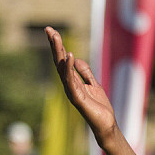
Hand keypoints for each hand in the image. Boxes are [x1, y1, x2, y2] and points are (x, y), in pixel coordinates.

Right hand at [45, 27, 118, 146]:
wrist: (106, 125)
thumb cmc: (99, 107)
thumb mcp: (94, 84)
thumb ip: (85, 72)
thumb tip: (76, 57)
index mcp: (73, 80)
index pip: (63, 60)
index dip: (58, 46)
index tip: (52, 31)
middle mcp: (69, 84)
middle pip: (60, 61)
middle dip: (55, 45)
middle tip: (48, 29)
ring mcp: (71, 91)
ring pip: (62, 68)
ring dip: (59, 52)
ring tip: (56, 37)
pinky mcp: (77, 98)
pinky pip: (71, 80)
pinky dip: (70, 68)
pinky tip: (69, 55)